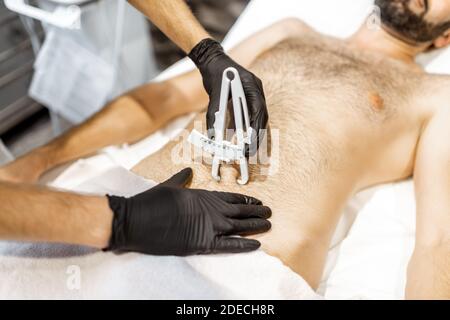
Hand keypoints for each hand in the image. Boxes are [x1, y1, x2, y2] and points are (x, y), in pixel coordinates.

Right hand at [105, 168, 270, 255]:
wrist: (136, 219)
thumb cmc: (150, 201)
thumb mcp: (168, 186)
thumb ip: (181, 180)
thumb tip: (186, 171)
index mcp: (202, 195)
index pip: (231, 197)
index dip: (246, 200)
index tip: (257, 202)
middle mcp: (210, 209)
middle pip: (239, 211)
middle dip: (255, 212)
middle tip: (269, 212)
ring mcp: (208, 226)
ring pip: (238, 226)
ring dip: (255, 225)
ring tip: (269, 224)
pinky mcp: (202, 242)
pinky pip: (228, 244)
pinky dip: (243, 244)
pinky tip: (256, 244)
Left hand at [189, 39, 267, 153]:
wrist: (212, 60)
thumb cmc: (214, 75)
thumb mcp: (214, 94)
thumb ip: (214, 113)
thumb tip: (213, 136)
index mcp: (252, 85)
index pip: (258, 111)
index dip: (255, 130)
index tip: (250, 144)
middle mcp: (257, 89)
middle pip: (261, 117)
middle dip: (257, 136)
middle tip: (250, 152)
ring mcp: (255, 92)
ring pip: (259, 117)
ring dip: (254, 133)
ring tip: (248, 149)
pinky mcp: (250, 96)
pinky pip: (252, 114)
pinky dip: (248, 127)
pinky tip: (244, 138)